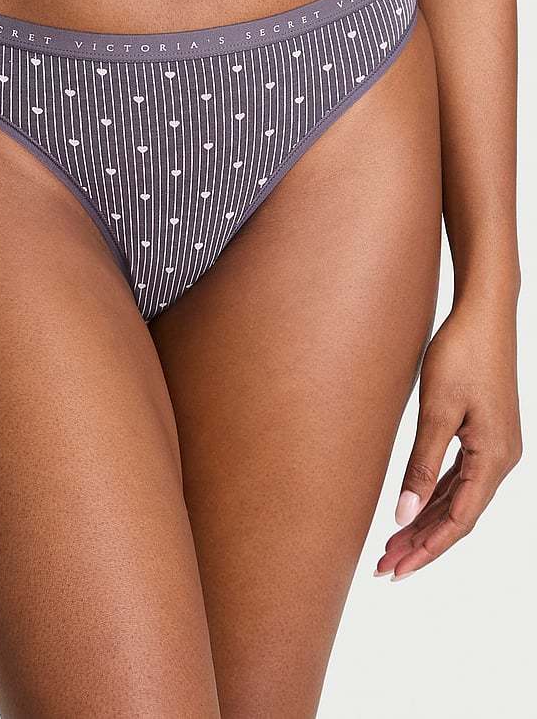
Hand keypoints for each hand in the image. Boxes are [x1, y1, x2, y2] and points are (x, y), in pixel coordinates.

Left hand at [376, 299, 520, 579]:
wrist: (484, 314)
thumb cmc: (460, 355)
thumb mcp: (436, 411)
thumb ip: (421, 465)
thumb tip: (403, 516)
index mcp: (493, 459)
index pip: (457, 521)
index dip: (426, 549)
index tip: (395, 571)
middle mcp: (501, 459)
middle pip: (458, 516)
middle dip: (422, 544)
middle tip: (384, 568)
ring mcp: (495, 447)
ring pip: (458, 499)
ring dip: (426, 523)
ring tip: (392, 547)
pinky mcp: (485, 434)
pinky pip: (460, 478)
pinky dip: (435, 497)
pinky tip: (414, 508)